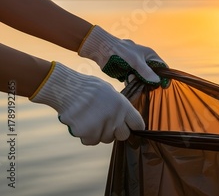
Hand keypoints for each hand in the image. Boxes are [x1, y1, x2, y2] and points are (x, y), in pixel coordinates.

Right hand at [29, 62, 144, 144]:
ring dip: (100, 133)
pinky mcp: (87, 134)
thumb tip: (125, 119)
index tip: (129, 127)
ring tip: (90, 119)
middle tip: (107, 123)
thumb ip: (120, 107)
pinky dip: (86, 136)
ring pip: (105, 139)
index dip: (134, 127)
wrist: (68, 89)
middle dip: (116, 132)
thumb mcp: (111, 93)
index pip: (138, 124)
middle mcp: (115, 118)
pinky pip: (90, 141)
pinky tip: (82, 123)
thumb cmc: (89, 89)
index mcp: (123, 106)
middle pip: (123, 135)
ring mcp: (101, 127)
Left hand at [78, 25, 166, 85]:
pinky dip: (131, 82)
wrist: (102, 49)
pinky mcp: (128, 72)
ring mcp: (136, 67)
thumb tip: (158, 81)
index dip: (165, 76)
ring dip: (139, 83)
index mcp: (150, 55)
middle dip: (150, 81)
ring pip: (143, 79)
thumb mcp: (135, 62)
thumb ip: (146, 72)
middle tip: (147, 86)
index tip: (164, 86)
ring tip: (132, 80)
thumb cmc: (121, 51)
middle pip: (153, 75)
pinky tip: (127, 81)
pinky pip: (134, 80)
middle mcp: (144, 61)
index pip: (162, 67)